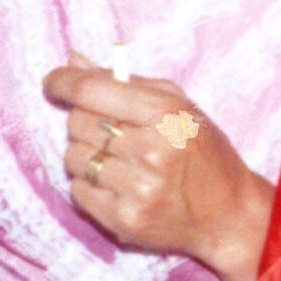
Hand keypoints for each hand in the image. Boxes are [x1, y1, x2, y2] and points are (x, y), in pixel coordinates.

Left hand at [45, 59, 272, 280]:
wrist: (228, 214)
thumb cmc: (204, 152)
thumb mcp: (178, 106)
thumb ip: (126, 82)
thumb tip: (74, 60)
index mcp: (164, 114)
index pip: (91, 90)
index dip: (63, 81)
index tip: (53, 81)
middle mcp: (150, 151)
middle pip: (77, 122)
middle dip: (85, 120)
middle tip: (110, 129)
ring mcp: (136, 189)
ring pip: (74, 157)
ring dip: (87, 154)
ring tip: (118, 160)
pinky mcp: (124, 219)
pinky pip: (77, 190)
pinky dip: (90, 184)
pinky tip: (118, 184)